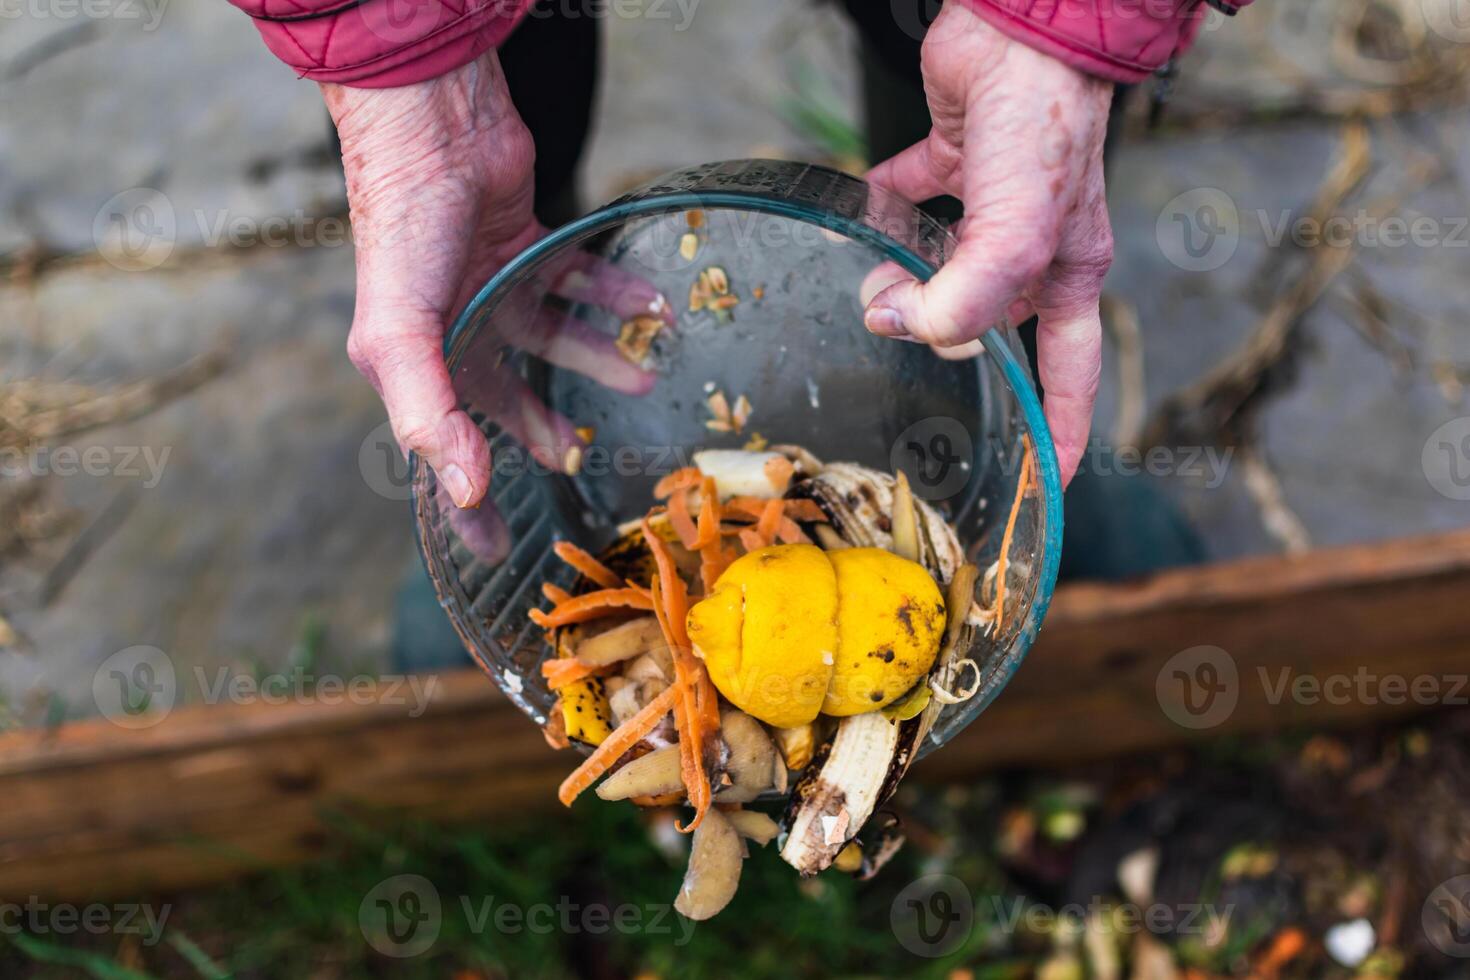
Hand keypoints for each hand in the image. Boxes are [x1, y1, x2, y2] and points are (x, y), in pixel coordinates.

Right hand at [323, 53, 669, 558]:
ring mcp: (494, 288)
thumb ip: (429, 413)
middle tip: (585, 462)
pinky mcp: (530, 246)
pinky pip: (582, 283)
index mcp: (416, 363)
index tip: (501, 552)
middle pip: (504, 402)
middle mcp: (455, 330)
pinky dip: (618, 295)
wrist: (434, 127)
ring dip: (599, 361)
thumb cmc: (403, 230)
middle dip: (547, 433)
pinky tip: (654, 306)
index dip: (467, 504)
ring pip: (554, 342)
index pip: (442, 451)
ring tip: (643, 378)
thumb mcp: (399, 332)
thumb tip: (465, 488)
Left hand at [862, 4, 1114, 484]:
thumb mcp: (1017, 236)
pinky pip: (911, 199)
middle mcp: (1032, 245)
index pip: (1070, 376)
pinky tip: (862, 217)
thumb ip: (965, 299)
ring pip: (945, 268)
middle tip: (901, 335)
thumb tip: (898, 326)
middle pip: (990, 323)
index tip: (1047, 481)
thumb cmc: (1044, 129)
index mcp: (1066, 274)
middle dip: (947, 342)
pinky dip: (883, 211)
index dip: (1062, 432)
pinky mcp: (953, 160)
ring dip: (906, 283)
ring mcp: (991, 204)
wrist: (1022, 33)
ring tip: (873, 284)